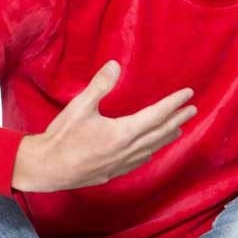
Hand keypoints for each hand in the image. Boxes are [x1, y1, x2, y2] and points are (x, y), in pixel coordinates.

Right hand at [12, 61, 195, 191]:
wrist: (44, 168)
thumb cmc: (61, 136)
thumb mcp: (79, 107)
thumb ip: (99, 86)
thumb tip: (115, 65)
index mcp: (122, 133)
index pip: (156, 115)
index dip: (174, 104)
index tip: (188, 94)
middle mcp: (126, 150)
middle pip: (159, 132)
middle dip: (177, 119)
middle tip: (193, 109)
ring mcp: (120, 163)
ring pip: (151, 148)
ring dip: (166, 137)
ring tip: (179, 128)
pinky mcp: (112, 172)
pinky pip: (138, 161)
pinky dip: (150, 151)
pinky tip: (150, 150)